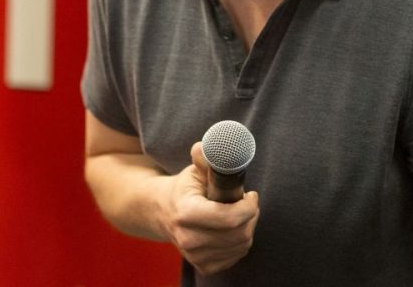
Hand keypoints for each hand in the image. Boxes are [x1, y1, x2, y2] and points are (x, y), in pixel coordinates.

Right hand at [157, 142, 259, 274]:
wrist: (161, 212)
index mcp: (186, 213)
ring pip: (241, 245)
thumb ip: (204, 159)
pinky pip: (236, 256)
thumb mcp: (193, 171)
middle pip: (239, 234)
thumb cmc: (184, 188)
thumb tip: (204, 146)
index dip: (248, 206)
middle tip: (249, 202)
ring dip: (248, 227)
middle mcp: (188, 239)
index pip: (228, 218)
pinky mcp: (203, 265)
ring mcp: (195, 255)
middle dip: (251, 215)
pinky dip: (241, 242)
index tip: (251, 195)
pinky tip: (234, 229)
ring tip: (241, 213)